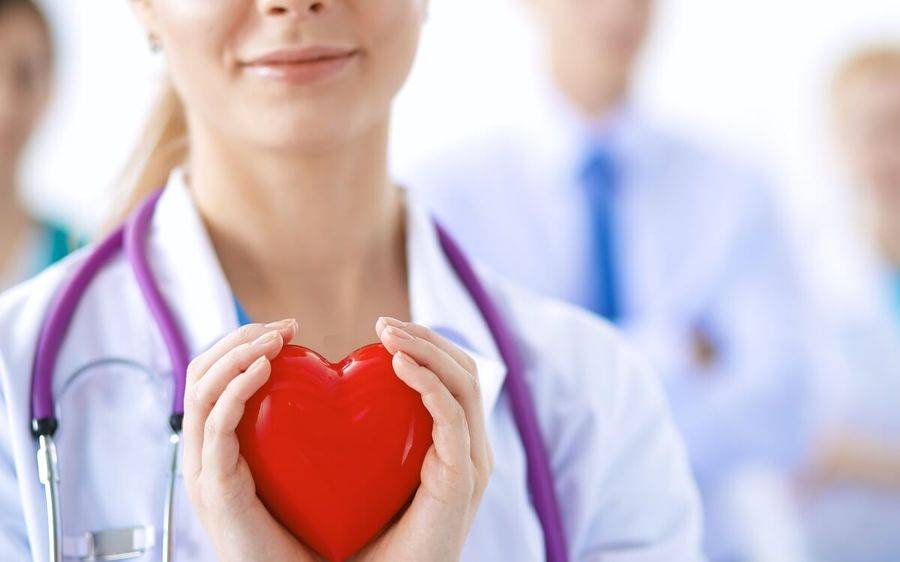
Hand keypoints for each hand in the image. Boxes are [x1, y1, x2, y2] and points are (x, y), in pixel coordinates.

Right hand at [182, 319, 319, 561]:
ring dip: (237, 354)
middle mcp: (202, 451)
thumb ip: (302, 431)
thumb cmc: (303, 531)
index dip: (244, 342)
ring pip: (200, 390)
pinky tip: (265, 368)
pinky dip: (236, 389)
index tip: (288, 328)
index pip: (214, 374)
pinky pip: (216, 426)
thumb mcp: (299, 466)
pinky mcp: (213, 487)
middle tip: (284, 327)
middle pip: (200, 372)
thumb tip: (337, 390)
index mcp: (220, 443)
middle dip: (239, 339)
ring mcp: (202, 468)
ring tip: (275, 339)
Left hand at [352, 317, 493, 561]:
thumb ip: (366, 438)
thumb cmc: (365, 542)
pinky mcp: (463, 478)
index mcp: (452, 447)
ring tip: (388, 335)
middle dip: (427, 338)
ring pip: (466, 383)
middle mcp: (470, 450)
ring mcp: (471, 463)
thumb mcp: (366, 475)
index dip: (425, 345)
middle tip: (383, 325)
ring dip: (428, 349)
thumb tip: (330, 395)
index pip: (453, 377)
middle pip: (466, 371)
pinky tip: (398, 366)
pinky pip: (453, 418)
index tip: (383, 329)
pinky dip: (429, 384)